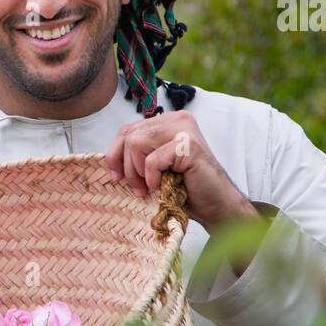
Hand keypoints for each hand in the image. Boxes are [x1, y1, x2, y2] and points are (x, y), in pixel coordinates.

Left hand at [104, 111, 258, 234]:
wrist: (215, 206)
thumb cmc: (184, 189)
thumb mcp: (155, 166)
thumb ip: (138, 153)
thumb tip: (109, 158)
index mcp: (168, 121)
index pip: (127, 130)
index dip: (115, 155)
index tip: (117, 178)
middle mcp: (177, 119)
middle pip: (129, 136)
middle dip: (126, 166)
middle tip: (138, 188)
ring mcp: (185, 129)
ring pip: (136, 143)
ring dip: (138, 172)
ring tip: (150, 187)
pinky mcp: (189, 145)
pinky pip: (152, 160)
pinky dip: (152, 177)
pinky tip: (163, 186)